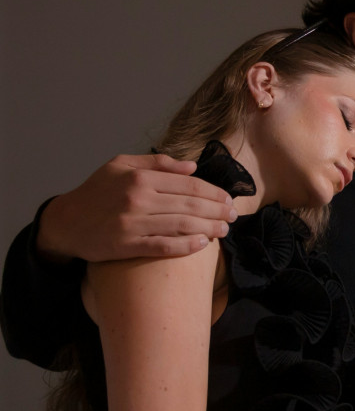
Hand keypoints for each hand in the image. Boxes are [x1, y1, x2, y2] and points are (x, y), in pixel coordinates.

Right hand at [37, 154, 235, 262]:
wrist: (65, 222)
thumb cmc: (96, 192)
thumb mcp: (121, 166)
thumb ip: (157, 163)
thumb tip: (192, 166)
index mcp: (140, 178)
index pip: (190, 184)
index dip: (214, 193)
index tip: (229, 200)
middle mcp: (137, 199)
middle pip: (191, 205)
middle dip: (218, 211)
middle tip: (233, 217)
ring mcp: (132, 223)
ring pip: (183, 225)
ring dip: (210, 228)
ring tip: (224, 230)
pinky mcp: (126, 246)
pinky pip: (164, 246)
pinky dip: (187, 246)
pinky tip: (203, 244)